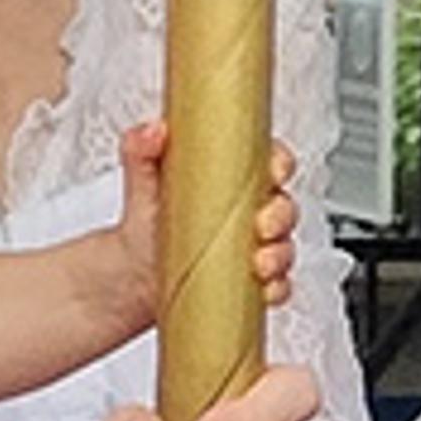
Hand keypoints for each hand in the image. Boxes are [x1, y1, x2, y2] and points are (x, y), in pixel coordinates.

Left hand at [110, 124, 299, 328]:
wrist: (134, 268)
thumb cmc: (148, 219)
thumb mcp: (142, 177)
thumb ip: (141, 147)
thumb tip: (152, 131)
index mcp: (234, 178)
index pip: (272, 162)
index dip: (281, 164)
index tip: (273, 172)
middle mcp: (251, 210)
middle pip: (285, 206)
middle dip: (280, 216)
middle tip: (259, 225)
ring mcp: (254, 246)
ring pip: (285, 246)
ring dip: (280, 255)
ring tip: (258, 262)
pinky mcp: (251, 280)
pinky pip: (278, 285)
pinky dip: (276, 288)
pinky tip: (262, 288)